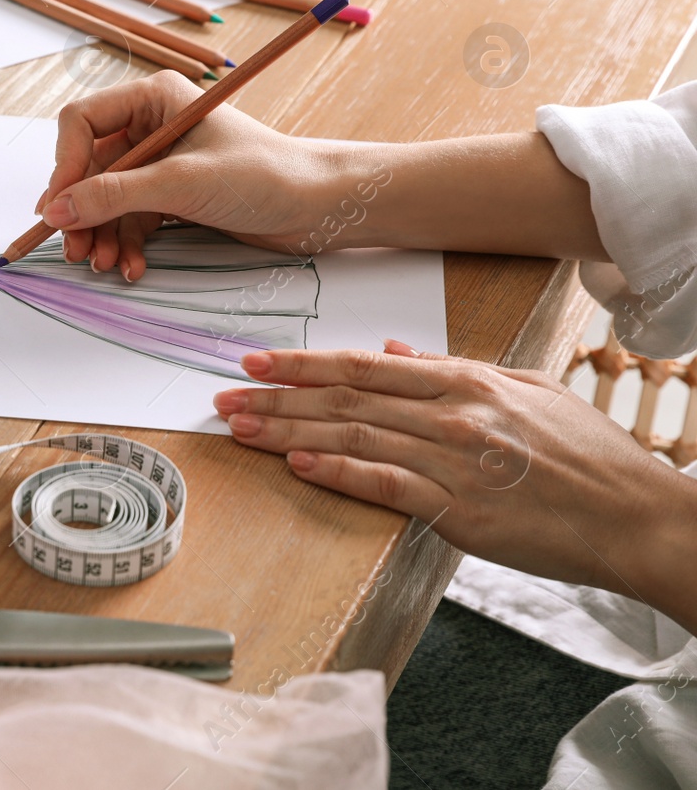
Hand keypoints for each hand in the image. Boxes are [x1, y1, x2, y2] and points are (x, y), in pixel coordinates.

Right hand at [38, 70, 354, 278]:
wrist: (318, 206)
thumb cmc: (265, 175)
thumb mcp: (182, 183)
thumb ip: (114, 195)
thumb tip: (57, 211)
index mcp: (153, 99)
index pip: (81, 122)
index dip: (65, 166)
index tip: (59, 208)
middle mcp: (150, 126)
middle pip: (88, 167)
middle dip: (81, 211)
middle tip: (75, 249)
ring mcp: (160, 162)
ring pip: (106, 198)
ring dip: (100, 234)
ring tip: (104, 264)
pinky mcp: (172, 194)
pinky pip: (129, 218)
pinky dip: (125, 243)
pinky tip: (132, 266)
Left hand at [214, 341, 696, 631]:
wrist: (635, 515)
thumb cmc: (586, 456)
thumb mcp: (525, 389)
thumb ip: (454, 367)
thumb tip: (398, 346)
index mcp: (464, 382)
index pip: (364, 365)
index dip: (304, 362)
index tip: (257, 360)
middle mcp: (452, 414)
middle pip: (346, 399)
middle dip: (278, 396)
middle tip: (225, 395)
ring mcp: (454, 461)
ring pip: (354, 437)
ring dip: (289, 432)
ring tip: (241, 429)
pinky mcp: (460, 510)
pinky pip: (385, 485)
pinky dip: (338, 473)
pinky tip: (298, 465)